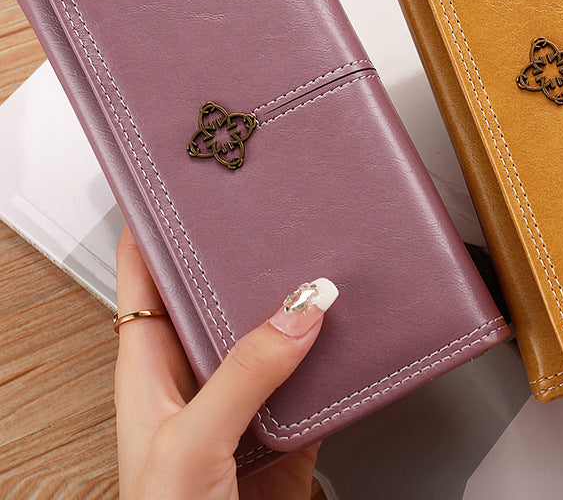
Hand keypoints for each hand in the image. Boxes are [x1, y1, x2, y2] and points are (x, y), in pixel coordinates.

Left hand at [114, 225, 336, 498]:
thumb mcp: (190, 441)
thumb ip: (241, 375)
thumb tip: (298, 313)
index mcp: (151, 368)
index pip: (145, 278)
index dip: (156, 230)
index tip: (185, 189)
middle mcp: (196, 375)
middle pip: (216, 296)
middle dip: (242, 259)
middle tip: (274, 217)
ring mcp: (242, 400)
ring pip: (270, 333)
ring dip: (296, 307)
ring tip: (323, 266)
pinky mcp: (284, 428)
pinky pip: (314, 377)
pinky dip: (334, 356)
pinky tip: (349, 334)